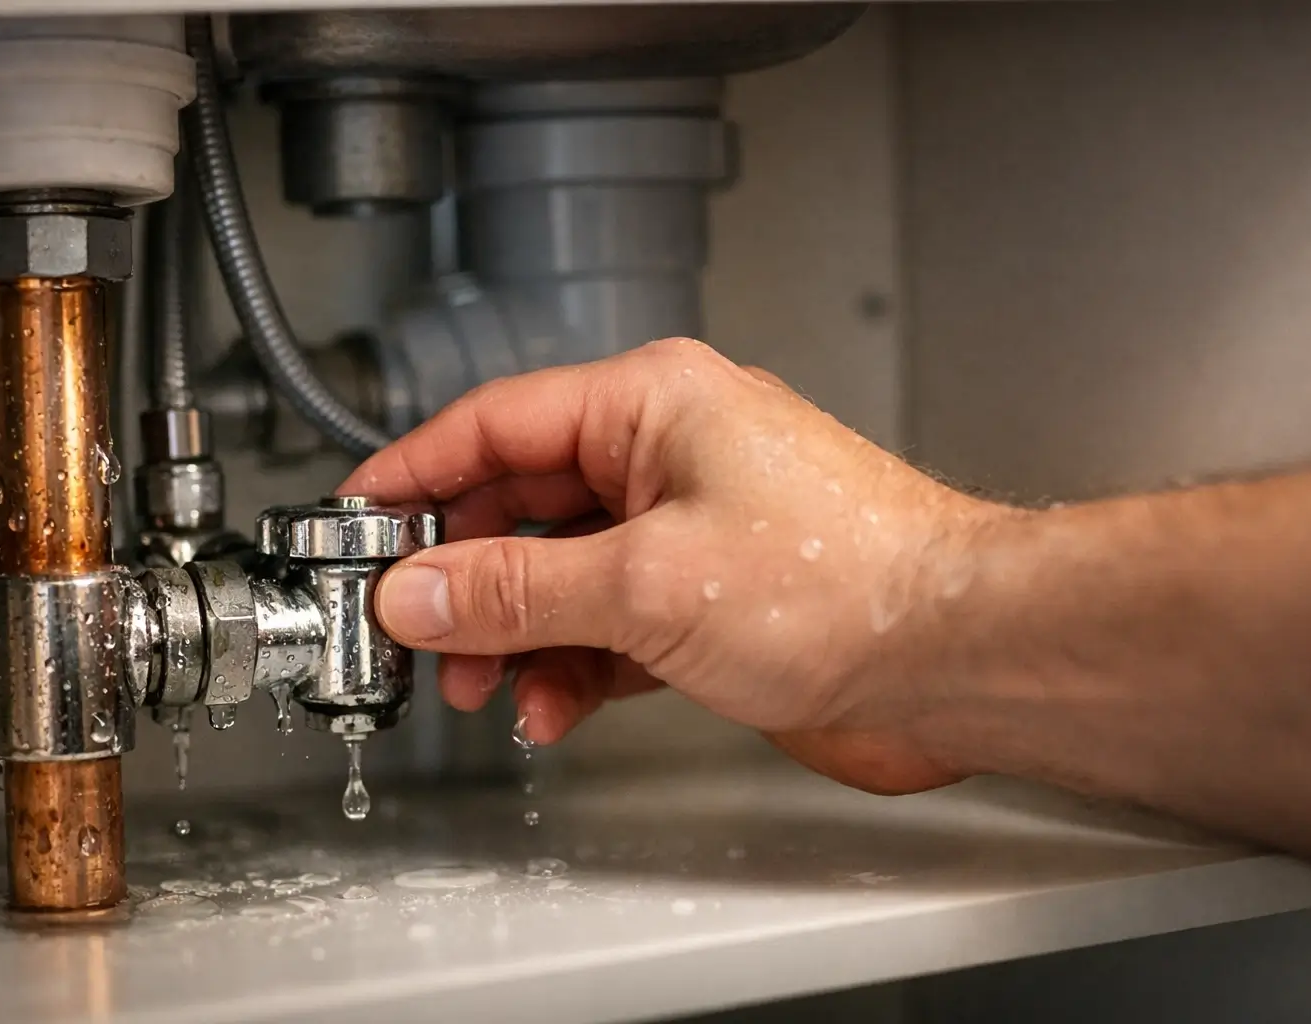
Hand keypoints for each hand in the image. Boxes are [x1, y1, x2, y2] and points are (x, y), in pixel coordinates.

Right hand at [340, 339, 1006, 794]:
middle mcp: (667, 456)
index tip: (353, 520)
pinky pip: (608, 625)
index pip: (494, 424)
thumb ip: (517, 589)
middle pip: (520, 505)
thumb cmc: (847, 581)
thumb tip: (419, 589)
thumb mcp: (645, 582)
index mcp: (651, 405)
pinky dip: (573, 667)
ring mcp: (689, 530)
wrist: (956, 657)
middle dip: (462, 576)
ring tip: (482, 687)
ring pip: (561, 574)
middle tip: (412, 632)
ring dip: (515, 634)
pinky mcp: (710, 599)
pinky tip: (553, 707)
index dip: (413, 475)